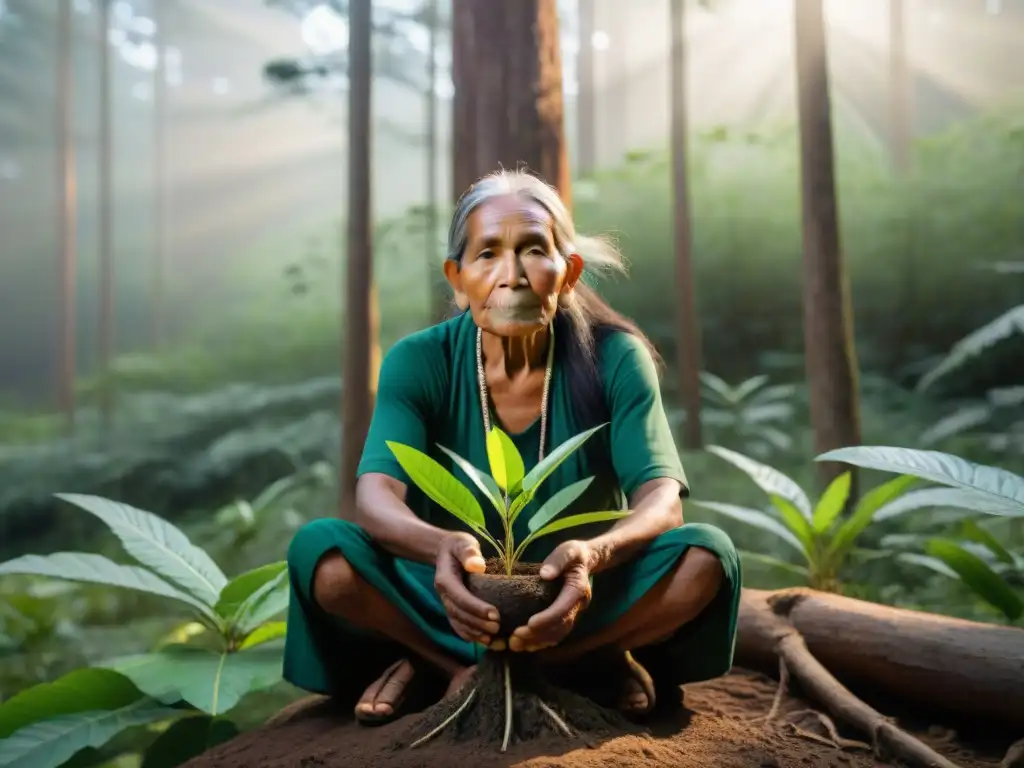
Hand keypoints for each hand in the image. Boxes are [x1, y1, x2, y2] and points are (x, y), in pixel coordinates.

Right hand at [434, 532, 501, 646]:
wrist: (445, 551)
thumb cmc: (458, 546)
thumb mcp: (463, 543)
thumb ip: (468, 552)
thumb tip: (478, 566)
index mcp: (445, 580)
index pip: (460, 597)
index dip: (476, 608)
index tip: (495, 615)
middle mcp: (444, 595)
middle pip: (459, 614)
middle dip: (478, 624)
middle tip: (498, 629)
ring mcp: (447, 603)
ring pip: (458, 623)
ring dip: (475, 634)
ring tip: (493, 640)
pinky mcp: (452, 608)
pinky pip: (458, 625)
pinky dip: (470, 635)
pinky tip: (485, 641)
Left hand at [509, 540, 592, 651]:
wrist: (586, 561)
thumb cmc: (573, 554)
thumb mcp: (567, 550)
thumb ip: (558, 560)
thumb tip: (544, 574)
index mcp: (578, 589)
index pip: (563, 609)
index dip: (547, 619)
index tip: (529, 624)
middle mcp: (578, 606)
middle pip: (559, 627)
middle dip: (538, 635)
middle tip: (515, 638)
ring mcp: (574, 613)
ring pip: (558, 634)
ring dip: (537, 642)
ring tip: (515, 644)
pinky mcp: (567, 617)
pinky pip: (556, 635)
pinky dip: (541, 642)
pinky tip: (525, 644)